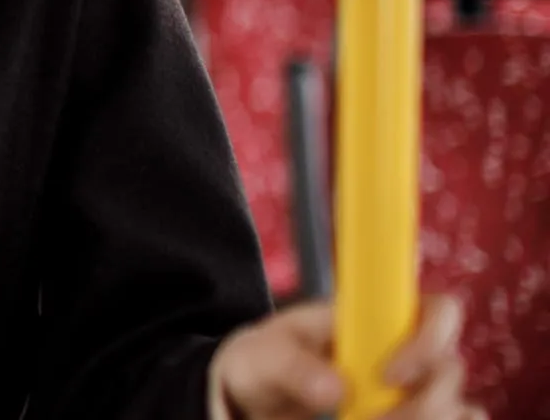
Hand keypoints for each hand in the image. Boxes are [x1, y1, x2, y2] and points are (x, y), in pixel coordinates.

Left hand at [210, 295, 483, 419]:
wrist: (258, 396)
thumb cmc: (266, 361)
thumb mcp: (261, 355)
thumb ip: (291, 365)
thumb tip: (335, 388)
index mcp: (379, 317)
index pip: (439, 310)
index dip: (428, 340)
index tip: (386, 376)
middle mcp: (410, 353)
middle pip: (451, 370)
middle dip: (421, 403)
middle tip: (369, 418)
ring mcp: (418, 392)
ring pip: (460, 409)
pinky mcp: (416, 419)